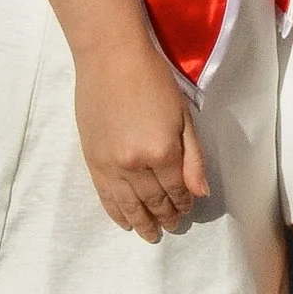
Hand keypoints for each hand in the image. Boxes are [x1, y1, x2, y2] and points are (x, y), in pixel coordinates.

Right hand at [75, 28, 209, 241]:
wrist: (110, 58)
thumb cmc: (154, 79)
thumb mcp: (183, 116)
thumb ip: (193, 158)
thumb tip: (200, 194)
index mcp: (163, 152)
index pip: (177, 190)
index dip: (184, 203)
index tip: (188, 209)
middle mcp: (136, 165)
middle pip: (154, 201)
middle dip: (166, 216)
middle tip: (173, 226)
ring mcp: (111, 165)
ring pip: (129, 206)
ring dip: (142, 223)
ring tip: (151, 235)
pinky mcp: (92, 160)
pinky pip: (105, 196)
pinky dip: (115, 213)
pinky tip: (124, 223)